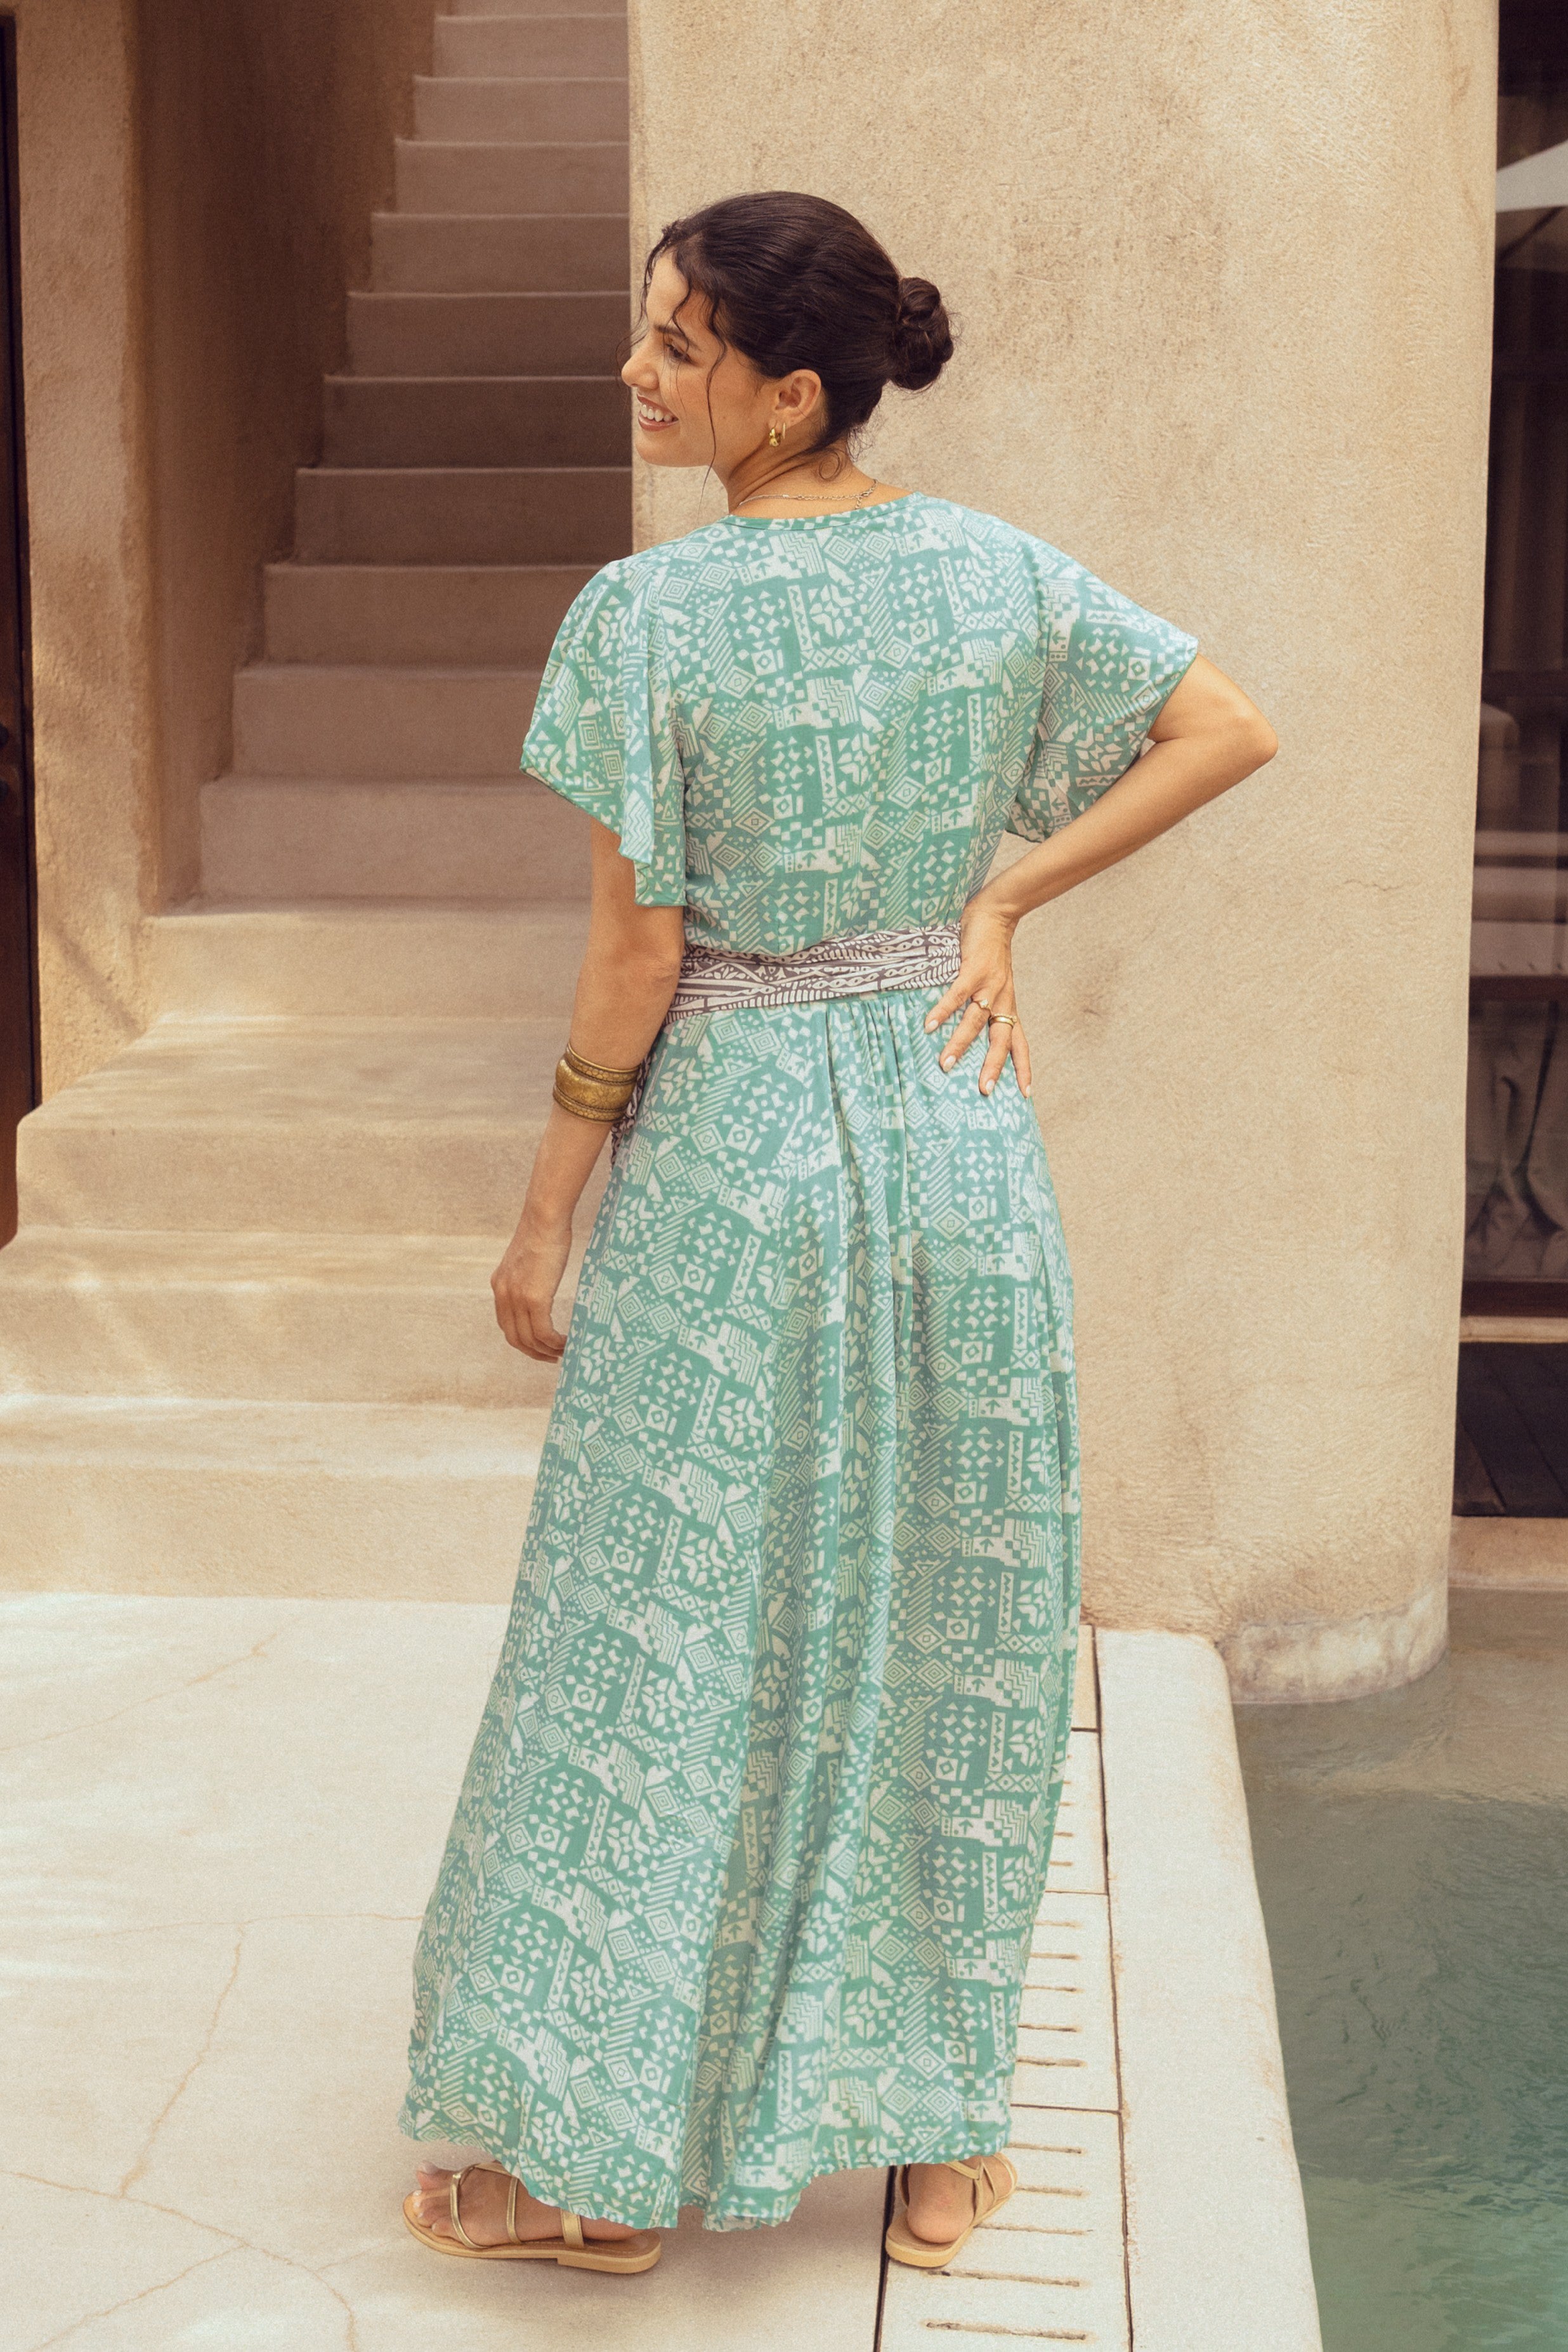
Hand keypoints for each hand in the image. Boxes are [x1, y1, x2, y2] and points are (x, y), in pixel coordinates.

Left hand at [491, 1211, 572, 1359]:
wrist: (545, 1219)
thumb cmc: (544, 1232)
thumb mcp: (529, 1258)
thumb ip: (528, 1275)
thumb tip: (541, 1283)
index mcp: (499, 1285)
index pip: (506, 1324)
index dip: (522, 1340)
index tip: (539, 1346)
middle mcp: (503, 1294)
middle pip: (514, 1338)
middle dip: (533, 1353)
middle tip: (552, 1358)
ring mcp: (517, 1298)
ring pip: (529, 1339)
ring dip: (546, 1351)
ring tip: (563, 1352)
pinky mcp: (534, 1298)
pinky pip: (543, 1333)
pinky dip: (554, 1343)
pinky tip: (566, 1342)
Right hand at [924, 896, 1032, 1097]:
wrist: (996, 915)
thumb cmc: (990, 952)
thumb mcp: (995, 983)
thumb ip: (984, 1005)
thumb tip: (963, 1028)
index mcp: (1008, 1005)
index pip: (1020, 1043)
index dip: (1023, 1067)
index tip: (1025, 1093)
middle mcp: (1002, 999)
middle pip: (1001, 1040)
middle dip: (993, 1066)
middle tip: (984, 1091)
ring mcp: (989, 985)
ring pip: (976, 1022)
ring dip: (959, 1045)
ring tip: (945, 1065)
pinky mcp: (974, 969)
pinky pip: (958, 996)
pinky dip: (943, 1010)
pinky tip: (930, 1025)